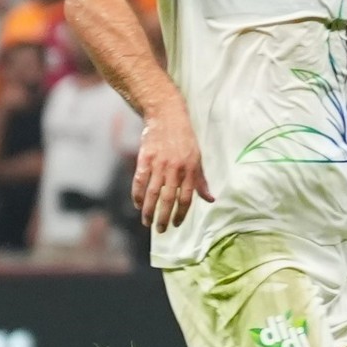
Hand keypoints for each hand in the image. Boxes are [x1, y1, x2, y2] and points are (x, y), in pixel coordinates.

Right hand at [132, 103, 213, 233]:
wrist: (167, 116)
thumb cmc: (185, 139)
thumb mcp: (198, 158)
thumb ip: (201, 181)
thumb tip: (210, 199)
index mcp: (190, 169)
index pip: (186, 198)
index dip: (181, 213)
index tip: (176, 224)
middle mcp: (175, 168)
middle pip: (168, 198)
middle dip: (163, 217)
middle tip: (160, 230)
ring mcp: (159, 163)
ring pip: (152, 192)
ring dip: (148, 210)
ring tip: (147, 222)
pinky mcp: (144, 158)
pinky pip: (139, 181)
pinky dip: (136, 195)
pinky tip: (136, 205)